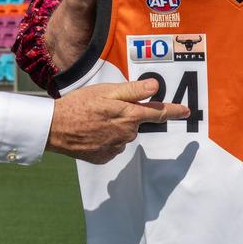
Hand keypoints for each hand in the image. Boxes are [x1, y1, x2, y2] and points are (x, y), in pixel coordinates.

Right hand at [48, 78, 190, 163]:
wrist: (55, 128)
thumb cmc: (80, 105)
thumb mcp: (107, 92)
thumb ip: (133, 90)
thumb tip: (155, 87)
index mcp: (130, 115)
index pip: (159, 112)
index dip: (174, 111)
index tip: (187, 111)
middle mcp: (127, 134)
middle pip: (137, 122)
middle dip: (127, 115)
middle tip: (105, 108)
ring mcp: (116, 148)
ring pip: (123, 134)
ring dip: (115, 127)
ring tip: (94, 119)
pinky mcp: (104, 157)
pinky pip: (111, 145)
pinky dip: (105, 138)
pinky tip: (91, 132)